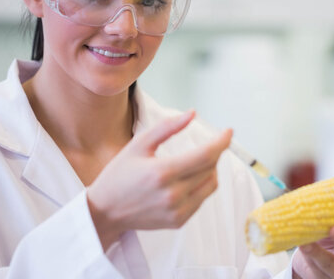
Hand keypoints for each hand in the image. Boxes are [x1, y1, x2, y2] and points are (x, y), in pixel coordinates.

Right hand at [87, 110, 232, 249]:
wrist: (104, 211)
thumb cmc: (119, 175)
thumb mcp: (138, 144)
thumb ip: (167, 128)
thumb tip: (192, 114)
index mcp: (162, 172)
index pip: (206, 155)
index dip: (222, 141)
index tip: (229, 131)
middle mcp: (173, 194)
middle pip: (211, 167)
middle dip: (215, 151)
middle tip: (209, 143)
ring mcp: (177, 210)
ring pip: (211, 184)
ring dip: (211, 168)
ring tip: (198, 161)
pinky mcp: (179, 221)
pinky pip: (202, 198)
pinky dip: (203, 185)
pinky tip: (189, 178)